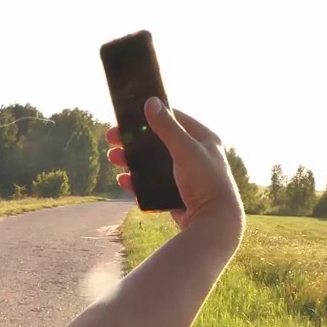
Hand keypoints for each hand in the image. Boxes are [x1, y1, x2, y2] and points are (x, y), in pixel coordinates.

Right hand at [106, 98, 242, 233]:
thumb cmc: (206, 183)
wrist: (214, 224)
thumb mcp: (185, 150)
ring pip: (154, 165)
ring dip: (133, 162)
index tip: (129, 116)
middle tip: (113, 140)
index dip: (151, 116)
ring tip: (114, 160)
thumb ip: (167, 127)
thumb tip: (151, 102)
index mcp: (205, 140)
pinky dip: (139, 183)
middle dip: (135, 142)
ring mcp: (187, 176)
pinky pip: (154, 186)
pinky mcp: (179, 195)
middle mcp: (197, 156)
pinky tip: (125, 182)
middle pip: (159, 143)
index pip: (176, 119)